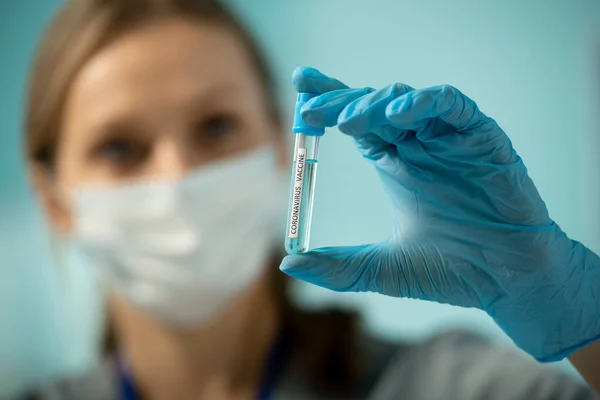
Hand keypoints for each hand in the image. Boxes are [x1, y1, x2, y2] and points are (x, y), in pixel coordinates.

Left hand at [280, 66, 599, 361]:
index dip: (330, 102)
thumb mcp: (382, 270)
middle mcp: (420, 146)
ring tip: (350, 122)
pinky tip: (401, 112)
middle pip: (375, 106)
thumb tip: (287, 262)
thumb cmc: (451, 273)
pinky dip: (427, 102)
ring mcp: (449, 140)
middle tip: (312, 109)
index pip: (357, 121)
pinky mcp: (482, 138)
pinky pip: (454, 106)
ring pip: (408, 101)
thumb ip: (338, 267)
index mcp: (396, 164)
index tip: (301, 90)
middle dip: (342, 101)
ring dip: (377, 104)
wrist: (508, 283)